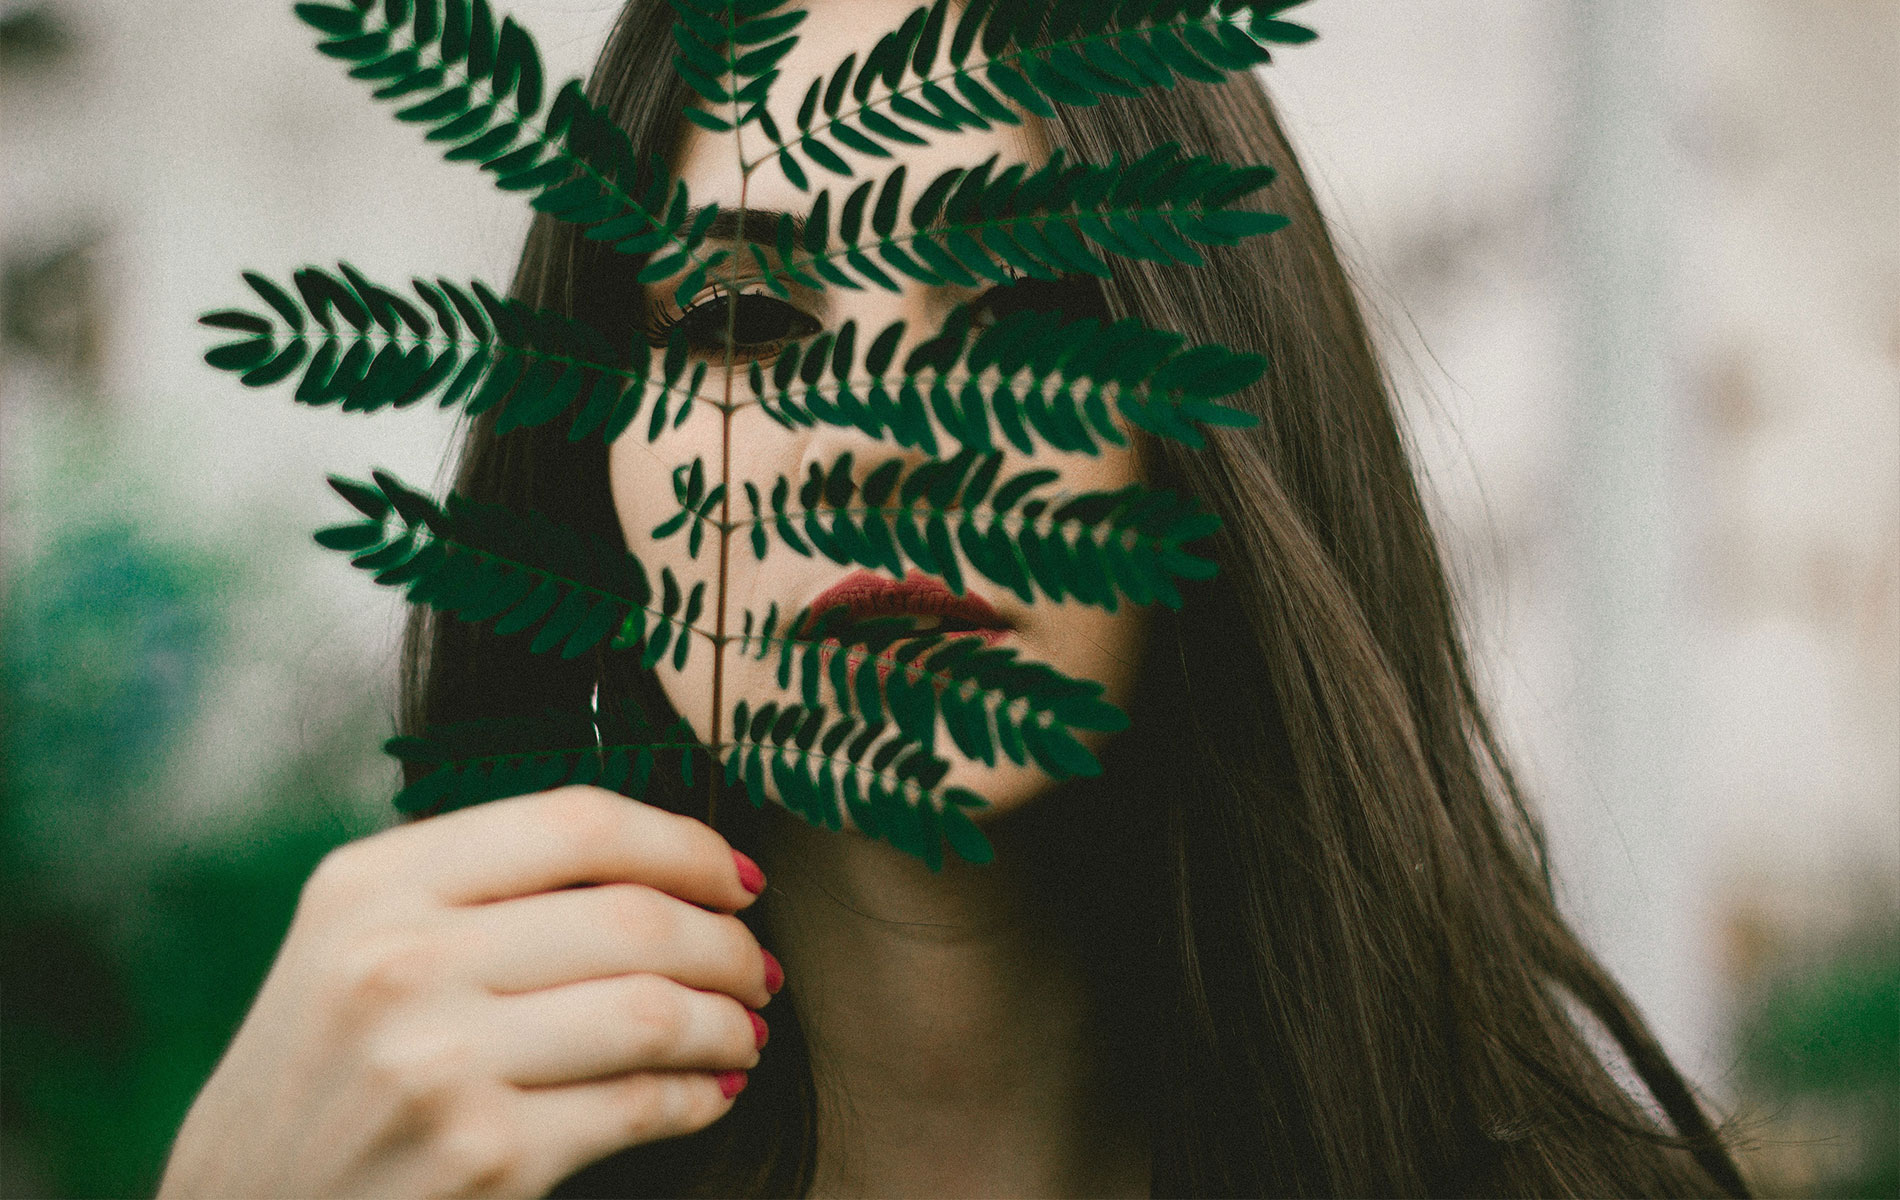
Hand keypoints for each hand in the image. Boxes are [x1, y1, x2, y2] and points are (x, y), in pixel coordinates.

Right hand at [156, 786, 778, 1199]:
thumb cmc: (326, 1070)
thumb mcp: (358, 940)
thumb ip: (478, 885)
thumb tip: (662, 863)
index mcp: (374, 882)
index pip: (577, 822)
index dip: (686, 843)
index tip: (737, 876)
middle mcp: (400, 961)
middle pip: (633, 917)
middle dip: (727, 942)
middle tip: (757, 966)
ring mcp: (440, 1062)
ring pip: (652, 1010)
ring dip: (728, 1020)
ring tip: (747, 1030)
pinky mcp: (483, 1157)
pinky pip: (637, 1104)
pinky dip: (696, 1095)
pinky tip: (711, 1090)